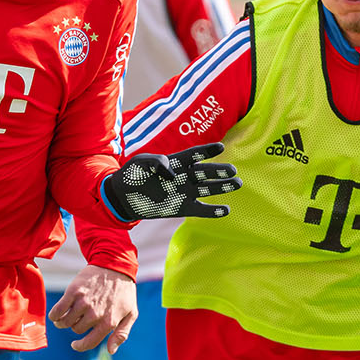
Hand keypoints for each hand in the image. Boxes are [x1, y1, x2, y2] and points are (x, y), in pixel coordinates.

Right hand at [49, 265, 137, 354]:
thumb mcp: (131, 314)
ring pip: (65, 322)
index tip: (75, 344)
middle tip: (78, 319)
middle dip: (75, 327)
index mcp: (109, 322)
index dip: (80, 346)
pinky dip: (54, 315)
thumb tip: (111, 351)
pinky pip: (57, 310)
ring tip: (66, 316)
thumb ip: (121, 334)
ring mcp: (83, 303)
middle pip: (76, 330)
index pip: (89, 342)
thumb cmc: (124, 291)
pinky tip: (56, 313)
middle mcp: (95, 314)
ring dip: (63, 322)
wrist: (115, 265)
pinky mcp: (73, 292)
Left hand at [102, 143, 240, 220]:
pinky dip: (213, 211)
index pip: (194, 155)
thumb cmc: (131, 175)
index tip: (220, 147)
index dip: (206, 151)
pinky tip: (225, 210)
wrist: (122, 197)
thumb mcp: (140, 163)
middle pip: (205, 172)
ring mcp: (183, 193)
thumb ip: (156, 162)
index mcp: (175, 162)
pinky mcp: (181, 208)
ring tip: (238, 184)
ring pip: (207, 189)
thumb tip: (172, 175)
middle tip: (233, 170)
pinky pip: (200, 210)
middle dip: (219, 171)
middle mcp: (183, 177)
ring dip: (222, 187)